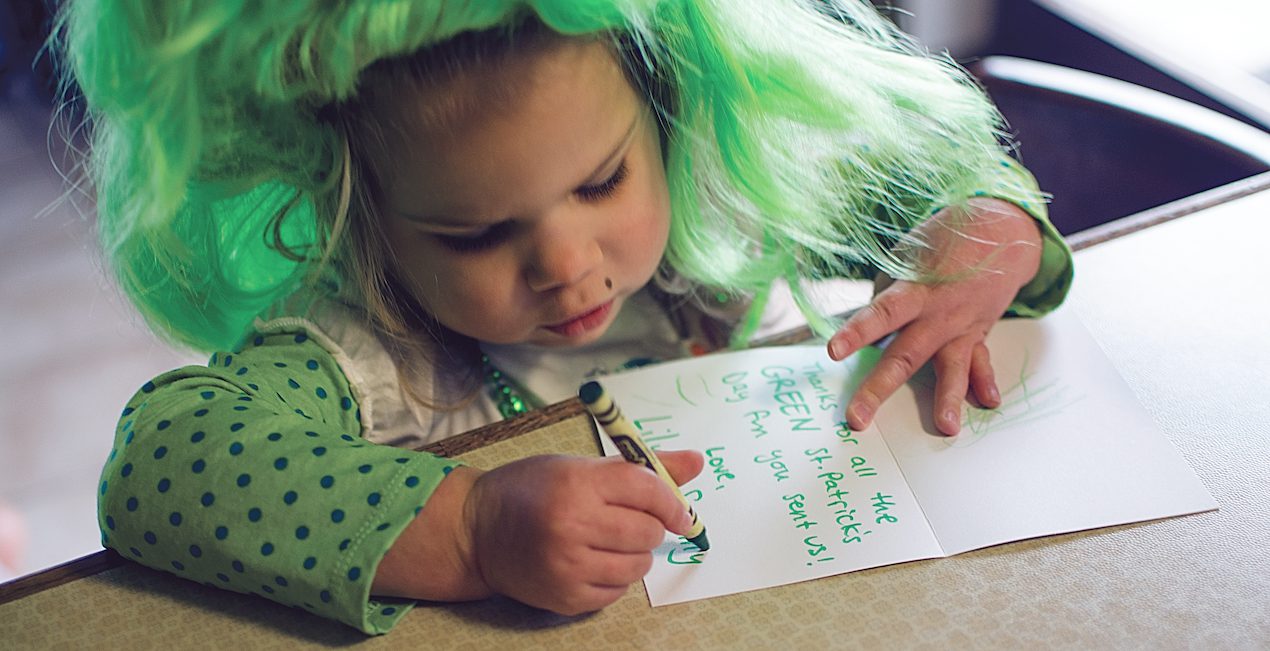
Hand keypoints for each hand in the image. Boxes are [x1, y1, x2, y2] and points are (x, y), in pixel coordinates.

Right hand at [464, 450, 702, 614]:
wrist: (477, 530)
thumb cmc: (532, 490)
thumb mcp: (581, 465)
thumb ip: (641, 468)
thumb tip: (697, 462)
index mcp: (578, 481)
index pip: (647, 490)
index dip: (672, 503)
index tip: (681, 513)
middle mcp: (572, 524)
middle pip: (648, 531)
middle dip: (649, 527)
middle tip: (627, 522)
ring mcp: (567, 565)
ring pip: (638, 565)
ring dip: (633, 555)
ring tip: (604, 541)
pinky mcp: (565, 596)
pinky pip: (617, 592)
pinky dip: (613, 578)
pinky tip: (590, 561)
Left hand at [826, 198, 1042, 435]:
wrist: (999, 232)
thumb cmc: (941, 243)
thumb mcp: (906, 258)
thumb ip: (889, 296)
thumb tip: (872, 330)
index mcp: (915, 290)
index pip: (882, 313)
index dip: (858, 331)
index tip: (834, 351)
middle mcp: (939, 314)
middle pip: (905, 355)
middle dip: (878, 389)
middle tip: (857, 418)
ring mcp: (962, 326)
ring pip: (951, 366)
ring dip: (948, 397)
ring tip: (945, 427)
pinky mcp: (979, 333)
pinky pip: (982, 360)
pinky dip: (986, 380)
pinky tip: (989, 401)